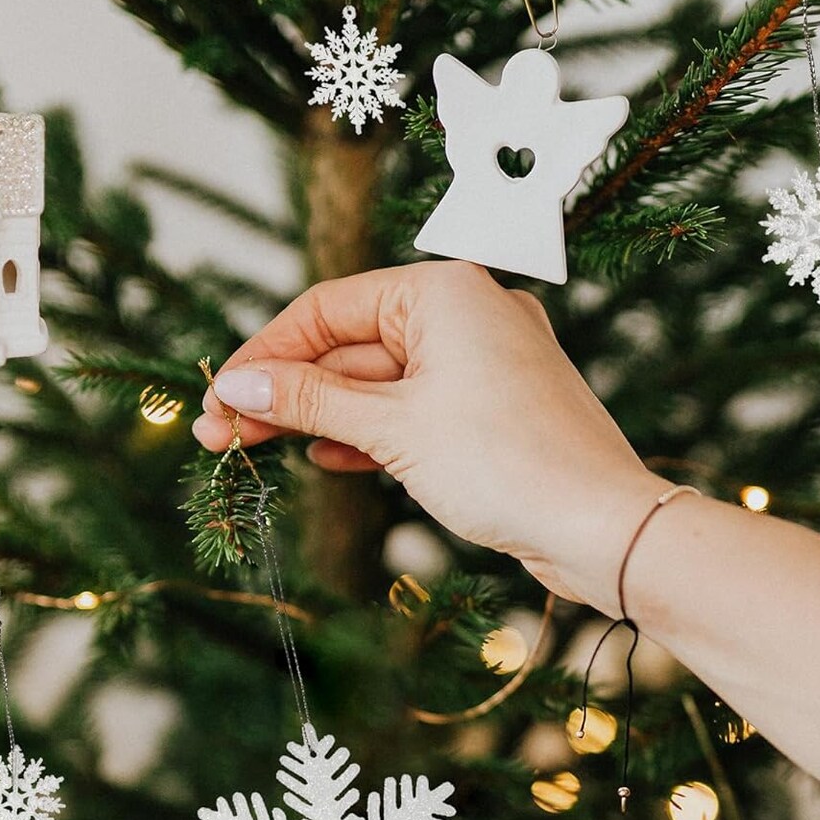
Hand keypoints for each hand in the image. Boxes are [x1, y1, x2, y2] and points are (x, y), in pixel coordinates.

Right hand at [191, 262, 664, 612]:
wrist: (602, 529)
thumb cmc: (507, 464)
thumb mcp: (392, 427)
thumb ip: (309, 399)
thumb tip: (238, 383)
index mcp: (443, 291)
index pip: (328, 308)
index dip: (265, 354)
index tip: (218, 396)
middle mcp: (467, 312)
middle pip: (349, 347)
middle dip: (285, 392)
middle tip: (220, 434)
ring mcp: (483, 363)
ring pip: (380, 383)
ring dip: (320, 416)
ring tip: (255, 447)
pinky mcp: (493, 410)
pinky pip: (414, 411)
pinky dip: (370, 433)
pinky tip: (325, 457)